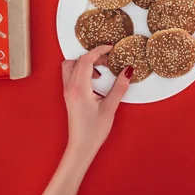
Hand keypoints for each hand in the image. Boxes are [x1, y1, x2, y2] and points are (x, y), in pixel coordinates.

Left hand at [61, 45, 131, 160]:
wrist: (81, 146)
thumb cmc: (93, 131)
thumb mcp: (110, 108)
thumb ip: (119, 87)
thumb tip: (127, 71)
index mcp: (78, 88)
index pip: (86, 60)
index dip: (99, 50)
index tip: (110, 48)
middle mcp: (70, 87)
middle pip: (77, 60)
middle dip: (93, 56)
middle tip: (108, 61)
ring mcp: (67, 91)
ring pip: (71, 66)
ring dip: (85, 63)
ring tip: (101, 71)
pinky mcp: (69, 95)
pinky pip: (71, 75)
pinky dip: (82, 71)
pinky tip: (96, 81)